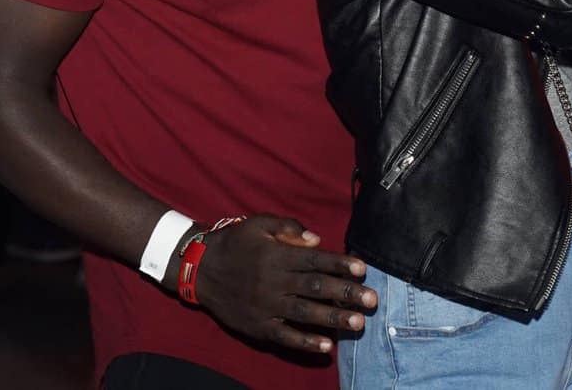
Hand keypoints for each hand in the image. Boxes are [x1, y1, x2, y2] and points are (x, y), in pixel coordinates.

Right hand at [166, 214, 377, 354]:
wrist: (200, 268)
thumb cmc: (235, 242)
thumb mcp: (258, 224)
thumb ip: (288, 228)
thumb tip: (317, 239)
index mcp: (276, 256)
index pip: (314, 260)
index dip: (339, 263)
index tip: (362, 268)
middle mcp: (273, 281)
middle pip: (315, 287)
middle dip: (345, 293)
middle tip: (372, 300)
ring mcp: (266, 306)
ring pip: (305, 313)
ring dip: (333, 319)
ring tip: (358, 323)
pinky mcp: (258, 326)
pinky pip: (284, 336)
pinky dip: (306, 343)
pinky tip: (327, 347)